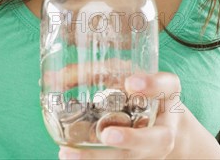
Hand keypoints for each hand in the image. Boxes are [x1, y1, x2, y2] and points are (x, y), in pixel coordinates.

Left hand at [59, 72, 183, 159]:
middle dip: (132, 139)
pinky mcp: (136, 158)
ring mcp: (151, 148)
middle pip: (157, 139)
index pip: (167, 85)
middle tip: (108, 135)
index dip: (152, 84)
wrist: (167, 123)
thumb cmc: (141, 91)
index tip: (131, 82)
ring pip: (132, 159)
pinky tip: (69, 156)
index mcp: (167, 94)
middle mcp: (164, 125)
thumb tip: (52, 77)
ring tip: (69, 154)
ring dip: (100, 158)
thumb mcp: (129, 73)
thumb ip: (103, 70)